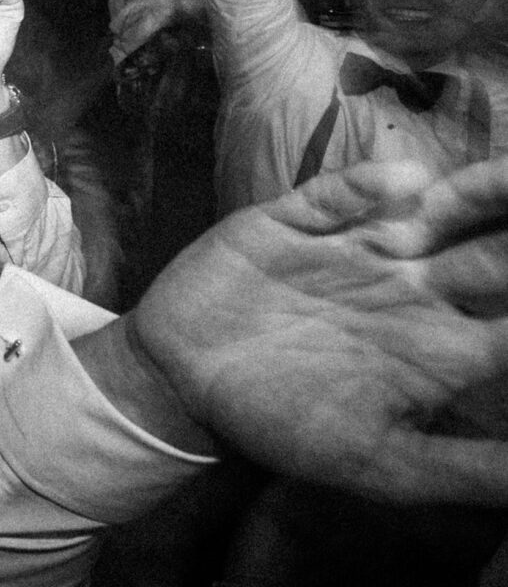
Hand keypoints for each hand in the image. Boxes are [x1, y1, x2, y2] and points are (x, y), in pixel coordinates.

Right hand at [129, 157, 507, 503]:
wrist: (178, 384)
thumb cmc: (282, 425)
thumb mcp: (379, 466)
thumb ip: (465, 468)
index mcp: (437, 346)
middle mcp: (407, 289)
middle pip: (493, 251)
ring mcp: (352, 250)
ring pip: (432, 209)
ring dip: (476, 190)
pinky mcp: (292, 222)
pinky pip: (336, 196)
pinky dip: (369, 186)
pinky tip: (404, 185)